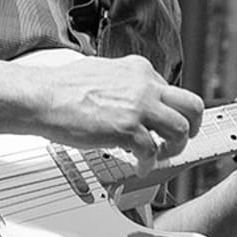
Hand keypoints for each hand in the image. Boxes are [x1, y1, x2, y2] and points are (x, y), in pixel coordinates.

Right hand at [33, 55, 203, 173]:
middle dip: (193, 125)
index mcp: (138, 69)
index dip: (170, 110)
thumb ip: (123, 82)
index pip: (171, 90)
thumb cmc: (62, 87)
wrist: (43, 97)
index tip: (165, 123)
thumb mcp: (103, 72)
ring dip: (176, 147)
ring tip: (162, 156)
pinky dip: (149, 164)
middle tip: (183, 138)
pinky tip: (140, 167)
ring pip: (181, 129)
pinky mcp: (128, 129)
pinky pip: (152, 152)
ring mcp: (139, 106)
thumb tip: (127, 96)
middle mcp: (144, 84)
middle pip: (191, 104)